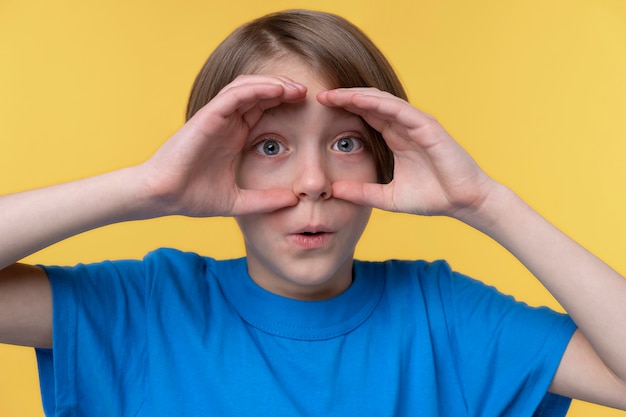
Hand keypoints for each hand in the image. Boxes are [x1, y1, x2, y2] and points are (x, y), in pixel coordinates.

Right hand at [140, 75, 305, 217]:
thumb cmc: (193, 197)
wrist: (163, 197)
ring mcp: (216, 117)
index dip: (284, 105)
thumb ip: (265, 200)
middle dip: (283, 89)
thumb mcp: (238, 201)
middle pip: (259, 93)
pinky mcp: (207, 116)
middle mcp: (226, 122)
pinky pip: (234, 95)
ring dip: (272, 84)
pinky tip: (276, 90)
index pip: (262, 110)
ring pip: (247, 87)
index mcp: (234, 136)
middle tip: (306, 93)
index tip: (307, 109)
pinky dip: (256, 88)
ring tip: (295, 88)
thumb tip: (293, 201)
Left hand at [318, 88, 496, 220]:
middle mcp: (404, 126)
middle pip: (370, 104)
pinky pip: (399, 109)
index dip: (343, 110)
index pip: (365, 117)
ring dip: (357, 96)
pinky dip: (378, 103)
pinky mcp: (427, 126)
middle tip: (319, 95)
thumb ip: (362, 192)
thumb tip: (334, 191)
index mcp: (395, 138)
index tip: (319, 110)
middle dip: (345, 98)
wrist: (462, 202)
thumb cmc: (432, 197)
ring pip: (382, 102)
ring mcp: (416, 124)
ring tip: (333, 94)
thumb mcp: (387, 197)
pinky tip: (358, 100)